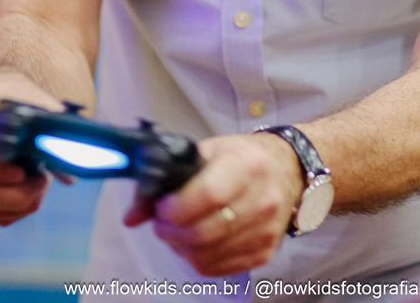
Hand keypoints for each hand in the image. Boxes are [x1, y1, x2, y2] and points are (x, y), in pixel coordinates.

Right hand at [0, 71, 64, 225]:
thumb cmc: (13, 94)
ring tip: (40, 185)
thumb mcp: (29, 93)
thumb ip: (48, 114)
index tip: (22, 173)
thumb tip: (65, 145)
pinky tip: (29, 196)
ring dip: (17, 204)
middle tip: (43, 180)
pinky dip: (11, 211)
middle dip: (15, 194)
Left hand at [122, 132, 304, 275]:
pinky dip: (198, 258)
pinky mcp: (265, 251)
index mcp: (246, 166)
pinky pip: (219, 268)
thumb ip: (166, 179)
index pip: (209, 194)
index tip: (162, 208)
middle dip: (171, 231)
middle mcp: (262, 199)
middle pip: (205, 231)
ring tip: (176, 231)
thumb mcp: (207, 152)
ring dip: (180, 247)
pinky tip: (194, 242)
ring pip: (208, 254)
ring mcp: (265, 229)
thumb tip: (131, 216)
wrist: (288, 169)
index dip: (176, 208)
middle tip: (162, 221)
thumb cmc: (243, 158)